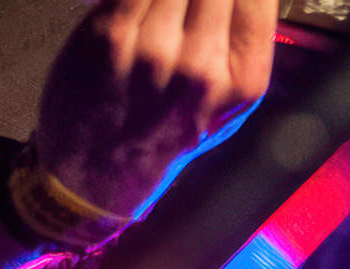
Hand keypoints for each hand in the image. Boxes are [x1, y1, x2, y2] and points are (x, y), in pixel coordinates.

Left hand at [34, 0, 274, 215]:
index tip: (227, 0)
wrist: (105, 171)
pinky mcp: (111, 35)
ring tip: (165, 13)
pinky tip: (142, 8)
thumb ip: (244, 42)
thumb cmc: (169, 132)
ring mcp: (155, 49)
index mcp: (243, 82)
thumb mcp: (229, 103)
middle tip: (190, 10)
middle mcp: (202, 66)